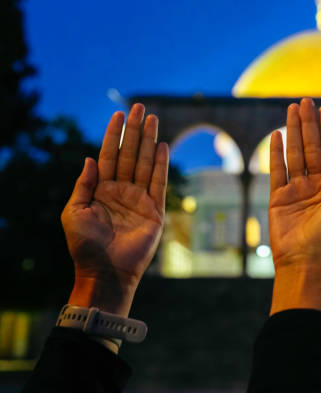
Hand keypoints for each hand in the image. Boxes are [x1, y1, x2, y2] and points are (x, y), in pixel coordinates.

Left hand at [62, 104, 168, 316]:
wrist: (105, 271)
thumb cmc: (84, 245)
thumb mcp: (74, 211)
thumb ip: (84, 184)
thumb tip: (90, 158)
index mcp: (101, 189)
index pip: (109, 155)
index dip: (114, 135)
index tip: (119, 114)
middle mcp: (121, 190)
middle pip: (130, 154)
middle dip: (135, 131)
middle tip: (141, 108)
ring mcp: (139, 199)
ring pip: (145, 164)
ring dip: (149, 141)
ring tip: (153, 119)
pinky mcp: (154, 211)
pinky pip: (158, 183)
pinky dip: (161, 165)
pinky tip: (162, 147)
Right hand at [268, 98, 320, 315]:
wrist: (305, 260)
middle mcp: (317, 185)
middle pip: (312, 148)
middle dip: (309, 124)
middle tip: (305, 101)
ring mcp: (297, 190)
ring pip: (295, 154)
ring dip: (293, 131)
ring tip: (291, 109)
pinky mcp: (279, 197)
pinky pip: (277, 170)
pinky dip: (276, 152)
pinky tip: (277, 135)